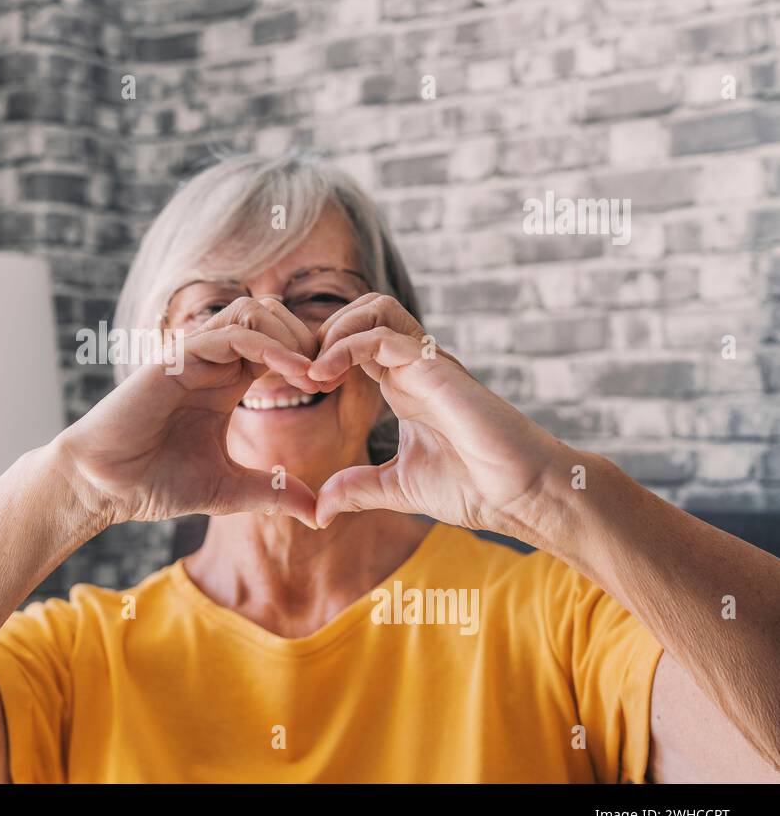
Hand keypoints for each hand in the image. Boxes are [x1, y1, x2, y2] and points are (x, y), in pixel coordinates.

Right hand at [54, 298, 321, 528]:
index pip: (279, 345)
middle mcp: (212, 361)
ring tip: (313, 374)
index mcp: (225, 382)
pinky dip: (268, 344)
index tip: (338, 388)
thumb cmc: (155, 483)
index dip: (312, 359)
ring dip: (291, 335)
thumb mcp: (228, 491)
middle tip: (332, 375)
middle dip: (309, 339)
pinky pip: (232, 332)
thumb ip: (272, 493)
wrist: (103, 486)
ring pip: (254, 312)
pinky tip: (292, 371)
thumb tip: (318, 512)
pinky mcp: (177, 357)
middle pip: (273, 316)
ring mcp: (193, 355)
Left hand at [308, 293, 573, 538]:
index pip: (355, 344)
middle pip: (363, 312)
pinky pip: (383, 335)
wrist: (523, 496)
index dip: (319, 356)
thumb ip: (358, 489)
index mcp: (405, 386)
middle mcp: (415, 366)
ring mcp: (428, 363)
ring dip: (333, 331)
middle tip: (298, 374)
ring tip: (311, 372)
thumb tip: (319, 508)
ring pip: (375, 307)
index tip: (293, 388)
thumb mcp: (398, 488)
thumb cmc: (476, 489)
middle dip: (322, 333)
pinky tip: (322, 377)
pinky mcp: (437, 369)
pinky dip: (344, 347)